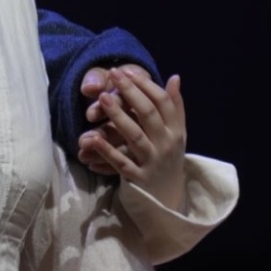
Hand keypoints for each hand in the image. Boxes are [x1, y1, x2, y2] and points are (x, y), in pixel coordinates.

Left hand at [81, 68, 187, 211]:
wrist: (168, 199)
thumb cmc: (167, 159)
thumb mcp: (176, 134)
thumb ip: (175, 107)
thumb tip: (175, 77)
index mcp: (176, 131)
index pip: (163, 102)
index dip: (145, 85)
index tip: (127, 71)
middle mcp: (166, 145)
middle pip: (149, 114)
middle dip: (130, 92)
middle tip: (113, 75)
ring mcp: (152, 162)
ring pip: (134, 136)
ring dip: (118, 116)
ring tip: (102, 98)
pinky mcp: (138, 179)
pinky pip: (121, 163)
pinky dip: (107, 150)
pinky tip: (93, 138)